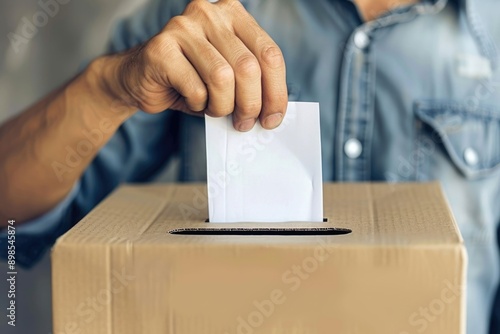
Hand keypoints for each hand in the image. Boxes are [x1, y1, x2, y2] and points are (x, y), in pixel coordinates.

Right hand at [105, 0, 287, 130]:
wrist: (140, 78)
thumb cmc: (190, 79)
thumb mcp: (229, 76)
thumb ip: (252, 83)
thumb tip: (274, 112)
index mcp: (233, 14)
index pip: (269, 54)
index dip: (276, 92)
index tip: (272, 118)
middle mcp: (209, 13)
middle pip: (248, 67)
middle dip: (250, 104)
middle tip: (244, 122)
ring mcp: (183, 27)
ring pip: (222, 78)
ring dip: (222, 106)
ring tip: (214, 110)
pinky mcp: (161, 48)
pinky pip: (195, 88)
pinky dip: (198, 104)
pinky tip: (191, 100)